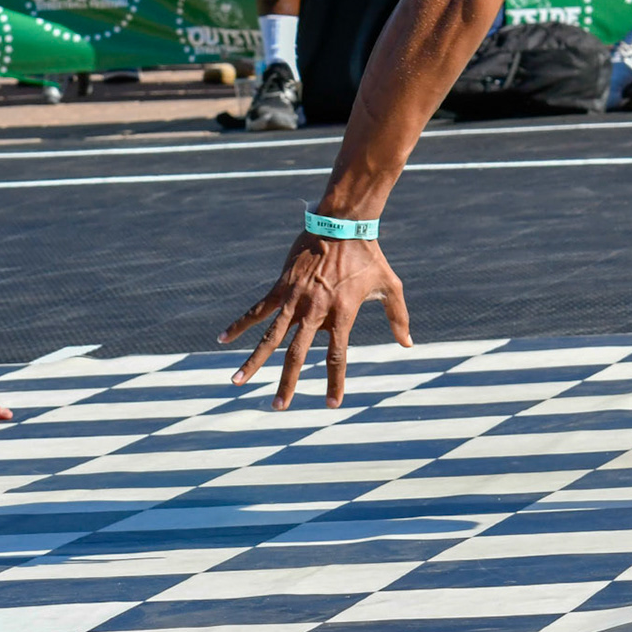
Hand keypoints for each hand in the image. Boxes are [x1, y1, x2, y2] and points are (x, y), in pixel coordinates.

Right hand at [220, 232, 410, 409]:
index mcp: (342, 315)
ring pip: (269, 337)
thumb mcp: (390, 286)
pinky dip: (239, 325)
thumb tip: (408, 344)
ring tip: (236, 382)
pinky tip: (223, 339)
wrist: (343, 224)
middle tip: (278, 407)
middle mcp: (315, 312)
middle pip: (296, 354)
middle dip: (286, 383)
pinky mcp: (280, 287)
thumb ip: (398, 317)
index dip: (334, 382)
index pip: (336, 356)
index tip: (331, 404)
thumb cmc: (369, 257)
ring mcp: (294, 300)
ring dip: (253, 361)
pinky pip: (256, 310)